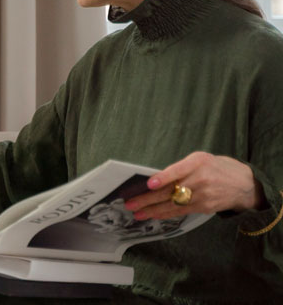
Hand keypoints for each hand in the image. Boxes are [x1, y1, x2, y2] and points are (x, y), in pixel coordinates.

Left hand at [125, 152, 265, 219]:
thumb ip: (179, 167)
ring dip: (153, 210)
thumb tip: (154, 180)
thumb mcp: (199, 159)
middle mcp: (200, 179)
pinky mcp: (205, 208)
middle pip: (171, 191)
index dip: (163, 178)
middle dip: (148, 199)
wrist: (244, 184)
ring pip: (173, 205)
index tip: (149, 183)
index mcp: (198, 162)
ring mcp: (203, 195)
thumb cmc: (215, 167)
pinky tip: (153, 215)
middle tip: (130, 203)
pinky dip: (165, 214)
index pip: (177, 170)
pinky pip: (181, 212)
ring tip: (137, 213)